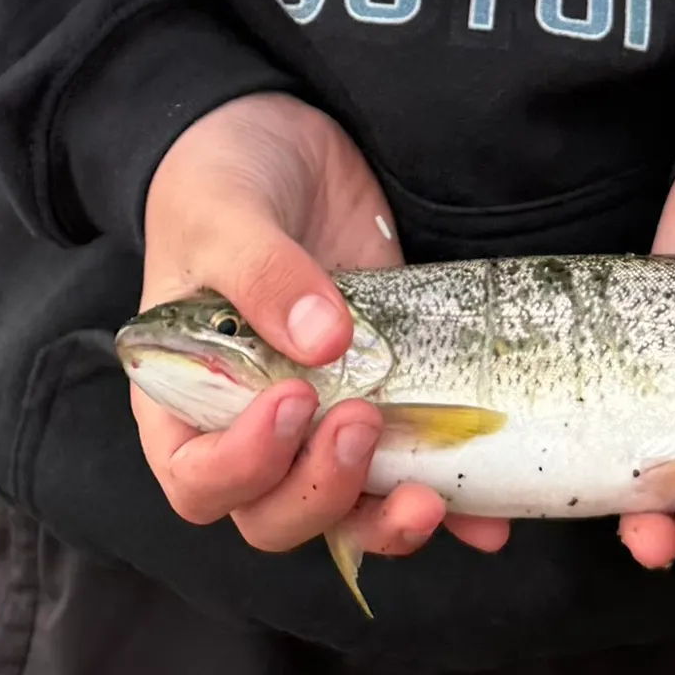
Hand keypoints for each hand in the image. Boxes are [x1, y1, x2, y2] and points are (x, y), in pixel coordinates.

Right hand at [134, 92, 509, 559]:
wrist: (290, 151)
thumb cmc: (224, 184)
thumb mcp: (225, 214)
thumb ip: (262, 274)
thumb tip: (325, 340)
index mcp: (186, 403)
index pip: (198, 481)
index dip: (243, 467)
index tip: (291, 400)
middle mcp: (252, 435)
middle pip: (275, 517)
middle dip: (322, 491)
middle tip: (362, 419)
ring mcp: (323, 432)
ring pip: (347, 519)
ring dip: (388, 522)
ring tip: (431, 497)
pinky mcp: (388, 415)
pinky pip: (413, 481)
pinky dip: (454, 510)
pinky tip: (489, 518)